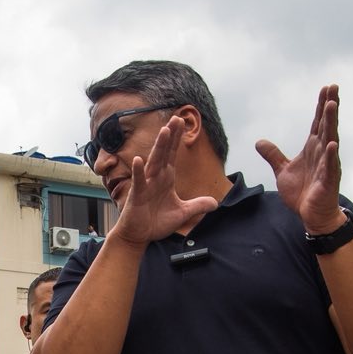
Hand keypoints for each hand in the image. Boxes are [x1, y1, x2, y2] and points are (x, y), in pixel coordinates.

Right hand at [111, 118, 219, 244]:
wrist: (139, 236)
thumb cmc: (156, 222)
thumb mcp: (183, 213)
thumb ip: (198, 206)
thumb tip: (215, 203)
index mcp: (166, 178)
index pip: (172, 154)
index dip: (177, 138)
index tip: (182, 121)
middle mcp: (156, 177)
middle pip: (164, 152)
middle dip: (170, 135)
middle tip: (176, 117)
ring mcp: (146, 184)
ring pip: (154, 162)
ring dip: (159, 147)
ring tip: (164, 131)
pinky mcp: (137, 195)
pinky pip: (138, 181)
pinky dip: (138, 171)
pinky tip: (139, 160)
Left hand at [256, 84, 345, 232]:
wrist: (311, 215)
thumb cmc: (302, 192)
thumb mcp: (282, 171)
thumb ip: (273, 155)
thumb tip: (259, 142)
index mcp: (313, 148)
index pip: (318, 122)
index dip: (321, 105)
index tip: (326, 88)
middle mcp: (322, 152)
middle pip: (327, 124)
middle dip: (330, 106)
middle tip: (334, 87)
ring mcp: (327, 165)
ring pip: (331, 139)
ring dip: (332, 122)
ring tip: (333, 105)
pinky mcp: (328, 181)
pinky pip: (330, 166)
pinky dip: (330, 155)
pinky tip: (332, 143)